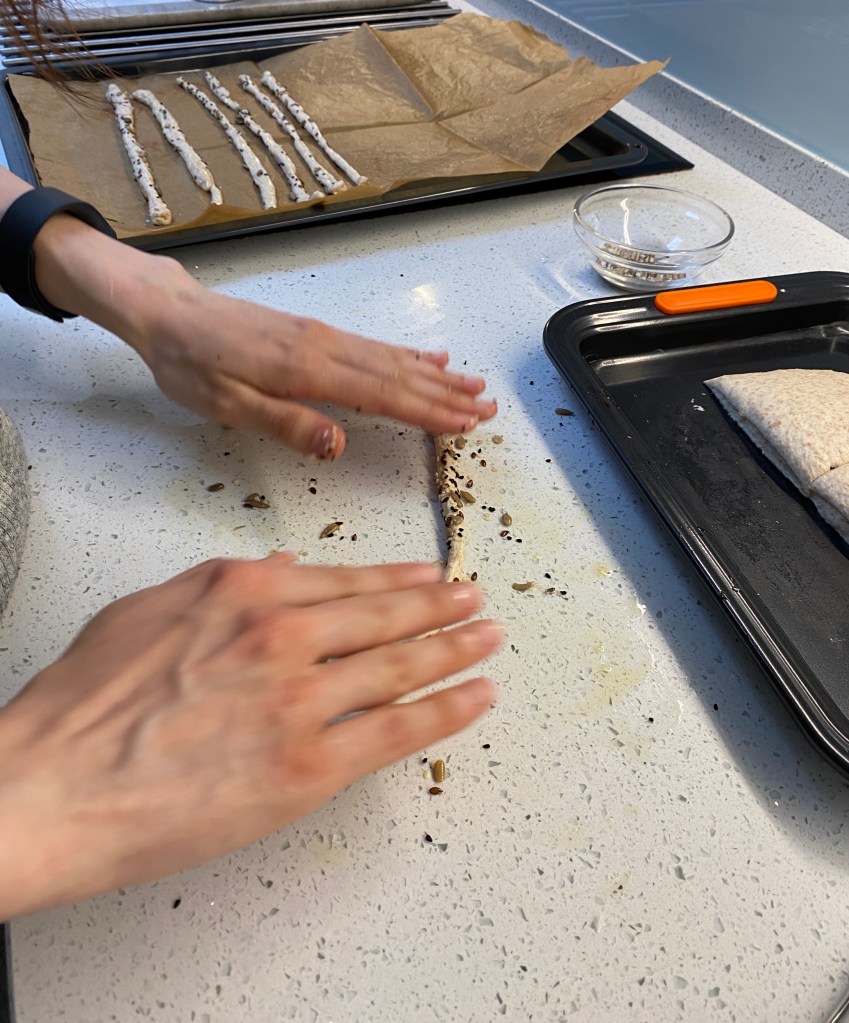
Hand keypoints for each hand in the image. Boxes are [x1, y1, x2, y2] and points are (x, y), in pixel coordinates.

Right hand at [0, 556, 501, 917]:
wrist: (52, 785)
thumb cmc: (86, 704)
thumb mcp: (150, 610)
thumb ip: (224, 583)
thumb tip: (285, 568)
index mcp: (244, 590)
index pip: (345, 580)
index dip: (397, 578)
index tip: (429, 576)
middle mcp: (283, 635)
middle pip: (386, 616)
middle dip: (441, 607)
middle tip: (476, 601)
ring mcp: (301, 701)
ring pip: (402, 667)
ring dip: (456, 650)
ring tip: (488, 640)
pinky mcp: (309, 767)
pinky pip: (396, 731)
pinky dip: (446, 711)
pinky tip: (475, 698)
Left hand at [131, 272, 496, 458]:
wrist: (170, 314)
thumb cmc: (192, 365)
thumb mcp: (227, 406)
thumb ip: (286, 424)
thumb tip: (340, 445)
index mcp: (306, 370)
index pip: (381, 394)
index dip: (427, 411)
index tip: (465, 423)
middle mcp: (324, 347)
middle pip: (398, 374)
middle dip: (446, 394)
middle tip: (487, 408)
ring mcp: (322, 336)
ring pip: (391, 357)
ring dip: (435, 375)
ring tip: (473, 385)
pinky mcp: (314, 333)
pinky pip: (372, 344)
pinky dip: (406, 353)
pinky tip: (427, 356)